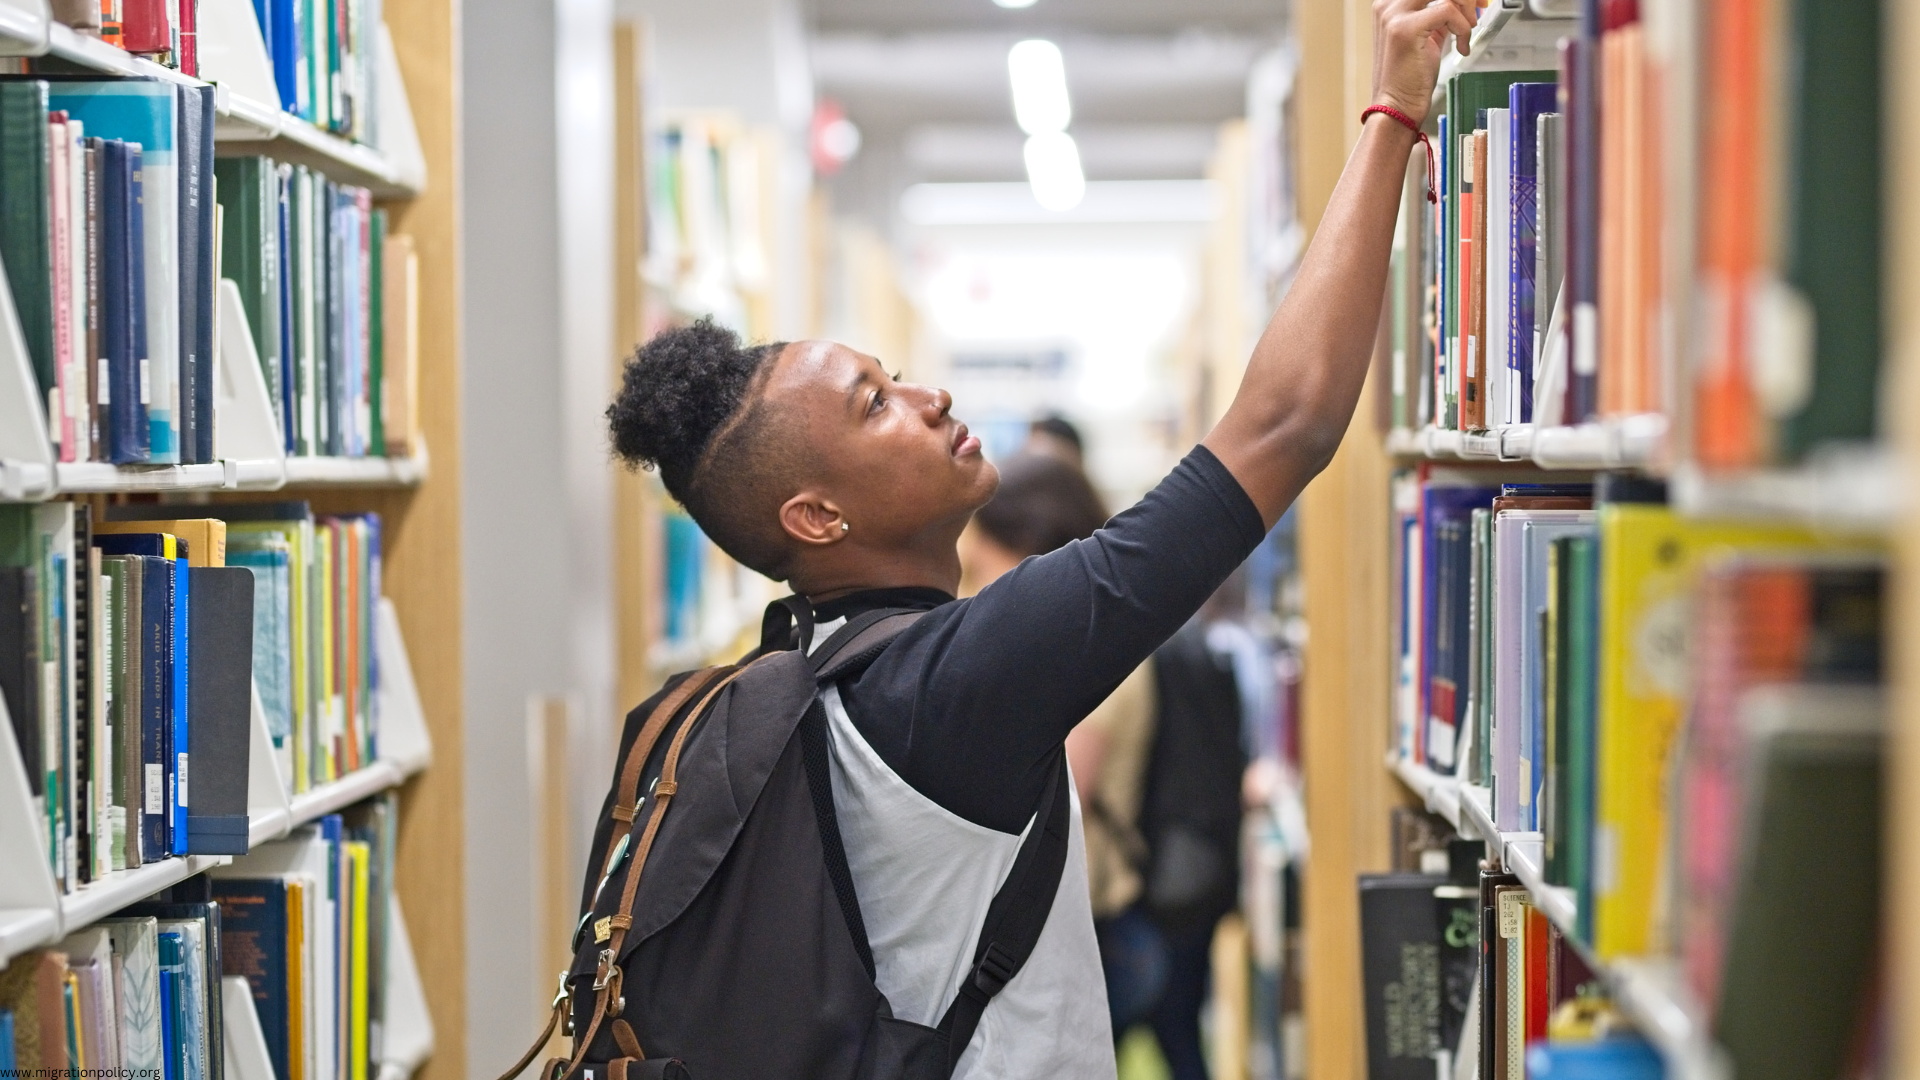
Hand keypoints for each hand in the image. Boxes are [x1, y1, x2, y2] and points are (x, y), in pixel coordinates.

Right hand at [1370, 0, 1476, 126]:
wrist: (1396, 108)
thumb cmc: (1409, 79)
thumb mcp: (1426, 36)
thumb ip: (1439, 15)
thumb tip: (1464, 3)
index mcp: (1390, 4)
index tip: (1474, 2)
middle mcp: (1388, 5)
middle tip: (1479, 6)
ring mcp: (1394, 15)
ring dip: (1466, 6)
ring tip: (1469, 27)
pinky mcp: (1406, 29)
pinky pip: (1448, 11)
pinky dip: (1463, 28)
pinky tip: (1462, 46)